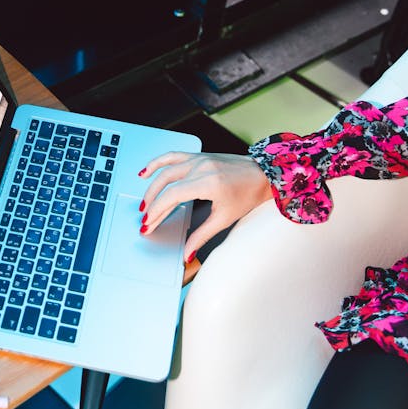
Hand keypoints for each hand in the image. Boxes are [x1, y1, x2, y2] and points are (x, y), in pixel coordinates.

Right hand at [138, 151, 271, 261]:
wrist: (264, 174)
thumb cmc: (249, 193)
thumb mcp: (225, 218)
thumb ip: (202, 236)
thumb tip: (188, 252)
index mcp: (208, 182)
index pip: (172, 196)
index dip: (157, 211)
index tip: (149, 224)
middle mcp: (201, 167)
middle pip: (166, 184)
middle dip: (152, 204)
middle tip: (146, 220)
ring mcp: (199, 159)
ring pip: (165, 170)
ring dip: (151, 187)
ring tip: (144, 203)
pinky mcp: (199, 156)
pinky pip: (172, 156)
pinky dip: (157, 163)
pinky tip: (146, 172)